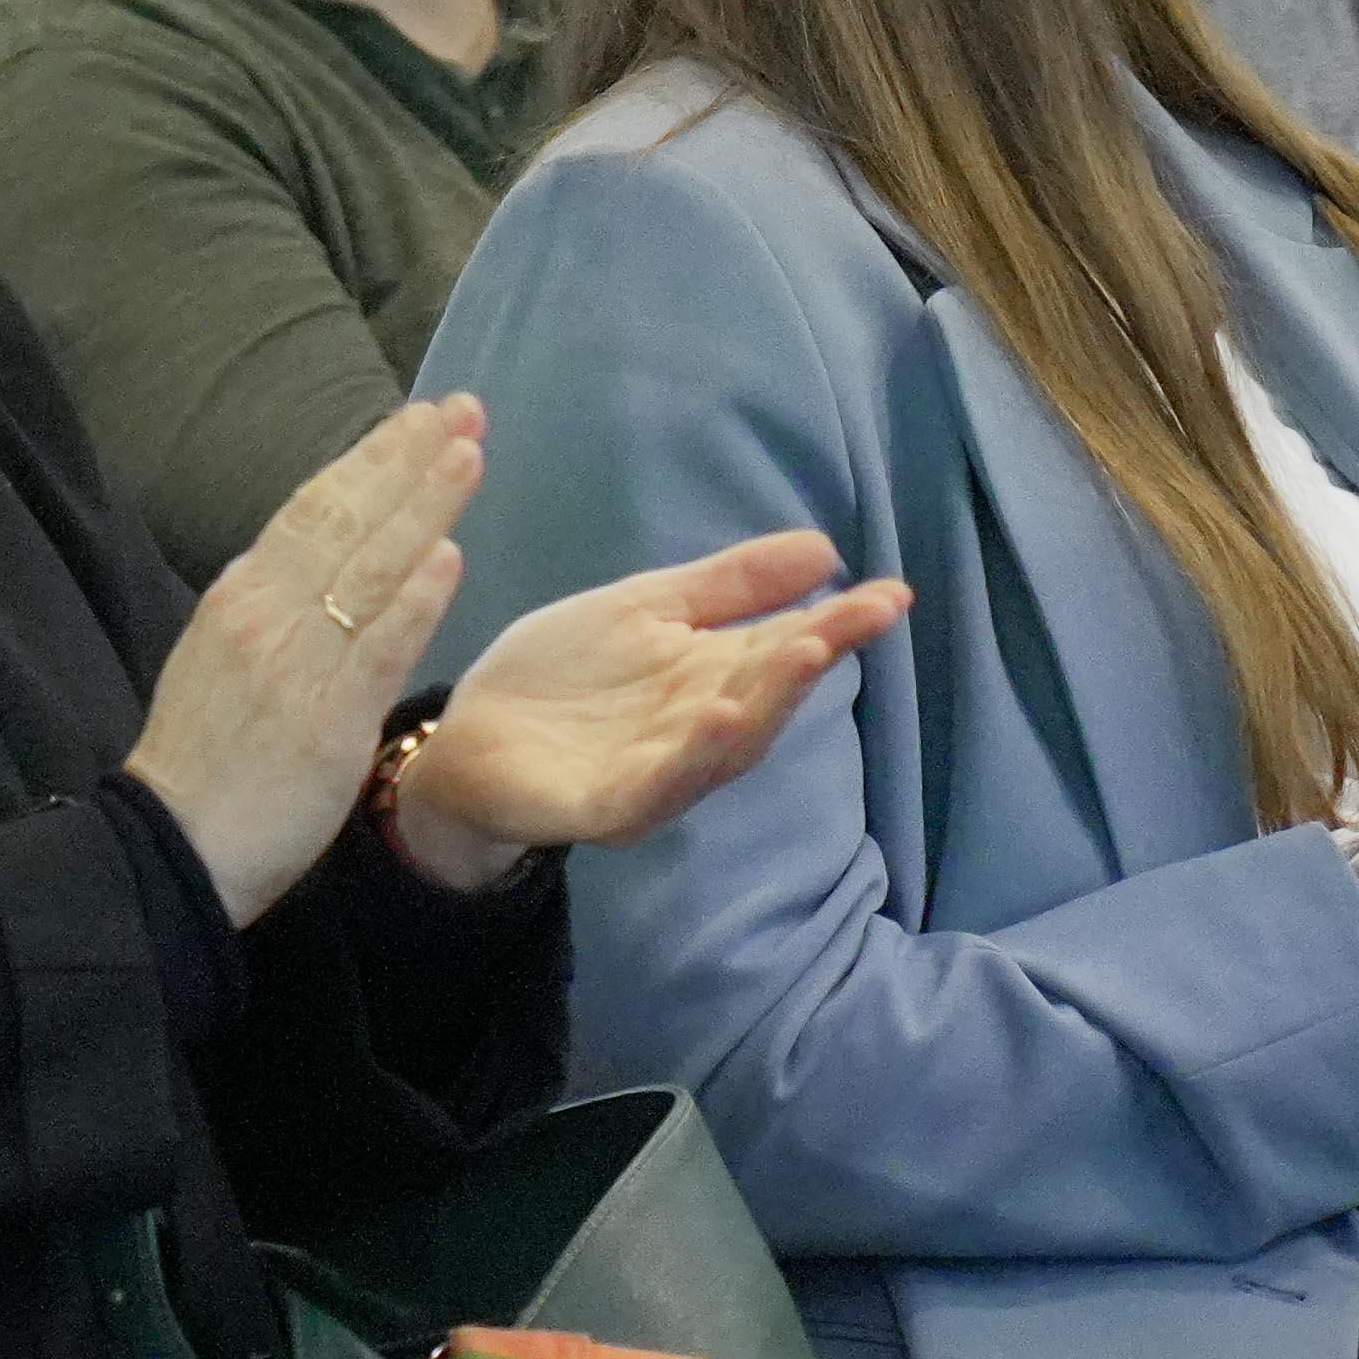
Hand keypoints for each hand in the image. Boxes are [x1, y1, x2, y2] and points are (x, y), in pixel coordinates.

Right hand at [124, 402, 481, 926]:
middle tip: (461, 409)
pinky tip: (449, 558)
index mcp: (240, 597)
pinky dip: (414, 600)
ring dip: (424, 507)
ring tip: (470, 456)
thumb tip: (310, 566)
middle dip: (406, 459)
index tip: (417, 420)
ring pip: (368, 567)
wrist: (169, 846)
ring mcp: (297, 662)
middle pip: (344, 517)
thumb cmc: (200, 763)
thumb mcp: (219, 660)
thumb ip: (268, 612)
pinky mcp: (326, 718)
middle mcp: (266, 613)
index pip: (312, 508)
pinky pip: (377, 646)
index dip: (369, 459)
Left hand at [385, 530, 909, 892]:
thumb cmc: (562, 676)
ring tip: (804, 652)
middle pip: (765, 697)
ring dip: (766, 701)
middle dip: (812, 658)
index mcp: (709, 680)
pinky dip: (691, 755)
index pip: (783, 648)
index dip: (837, 624)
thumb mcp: (646, 609)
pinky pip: (656, 786)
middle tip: (861, 618)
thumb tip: (825, 550)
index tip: (892, 594)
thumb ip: (729, 586)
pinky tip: (717, 715)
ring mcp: (655, 774)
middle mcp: (696, 733)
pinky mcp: (604, 807)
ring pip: (724, 746)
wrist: (466, 738)